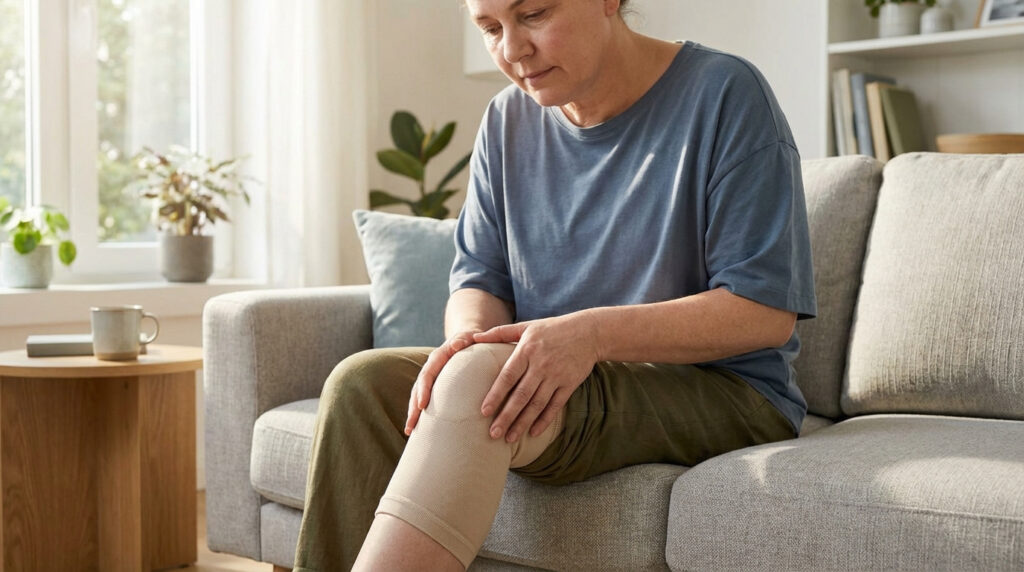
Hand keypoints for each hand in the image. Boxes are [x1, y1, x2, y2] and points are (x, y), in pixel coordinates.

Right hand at [405, 330, 479, 435]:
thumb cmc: (474, 340)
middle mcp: (431, 367)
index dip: (423, 389)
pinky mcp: (434, 387)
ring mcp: (431, 378)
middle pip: (418, 388)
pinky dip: (420, 414)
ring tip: (409, 431)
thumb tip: (457, 344)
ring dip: (413, 413)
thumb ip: (466, 338)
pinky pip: (423, 401)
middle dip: (414, 407)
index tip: (422, 405)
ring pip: (417, 396)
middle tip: (412, 424)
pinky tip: (416, 430)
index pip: (427, 374)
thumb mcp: (471, 336)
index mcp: (438, 357)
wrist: (468, 340)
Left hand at [473, 314, 598, 442]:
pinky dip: (544, 420)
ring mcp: (556, 376)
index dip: (496, 395)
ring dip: (522, 423)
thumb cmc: (552, 329)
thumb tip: (474, 337)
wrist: (589, 332)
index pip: (508, 376)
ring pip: (537, 404)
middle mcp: (541, 364)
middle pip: (521, 395)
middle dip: (506, 416)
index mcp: (527, 350)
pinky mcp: (569, 384)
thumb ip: (500, 333)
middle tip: (493, 434)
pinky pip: (555, 406)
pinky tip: (533, 433)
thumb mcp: (526, 327)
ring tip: (509, 438)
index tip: (484, 412)